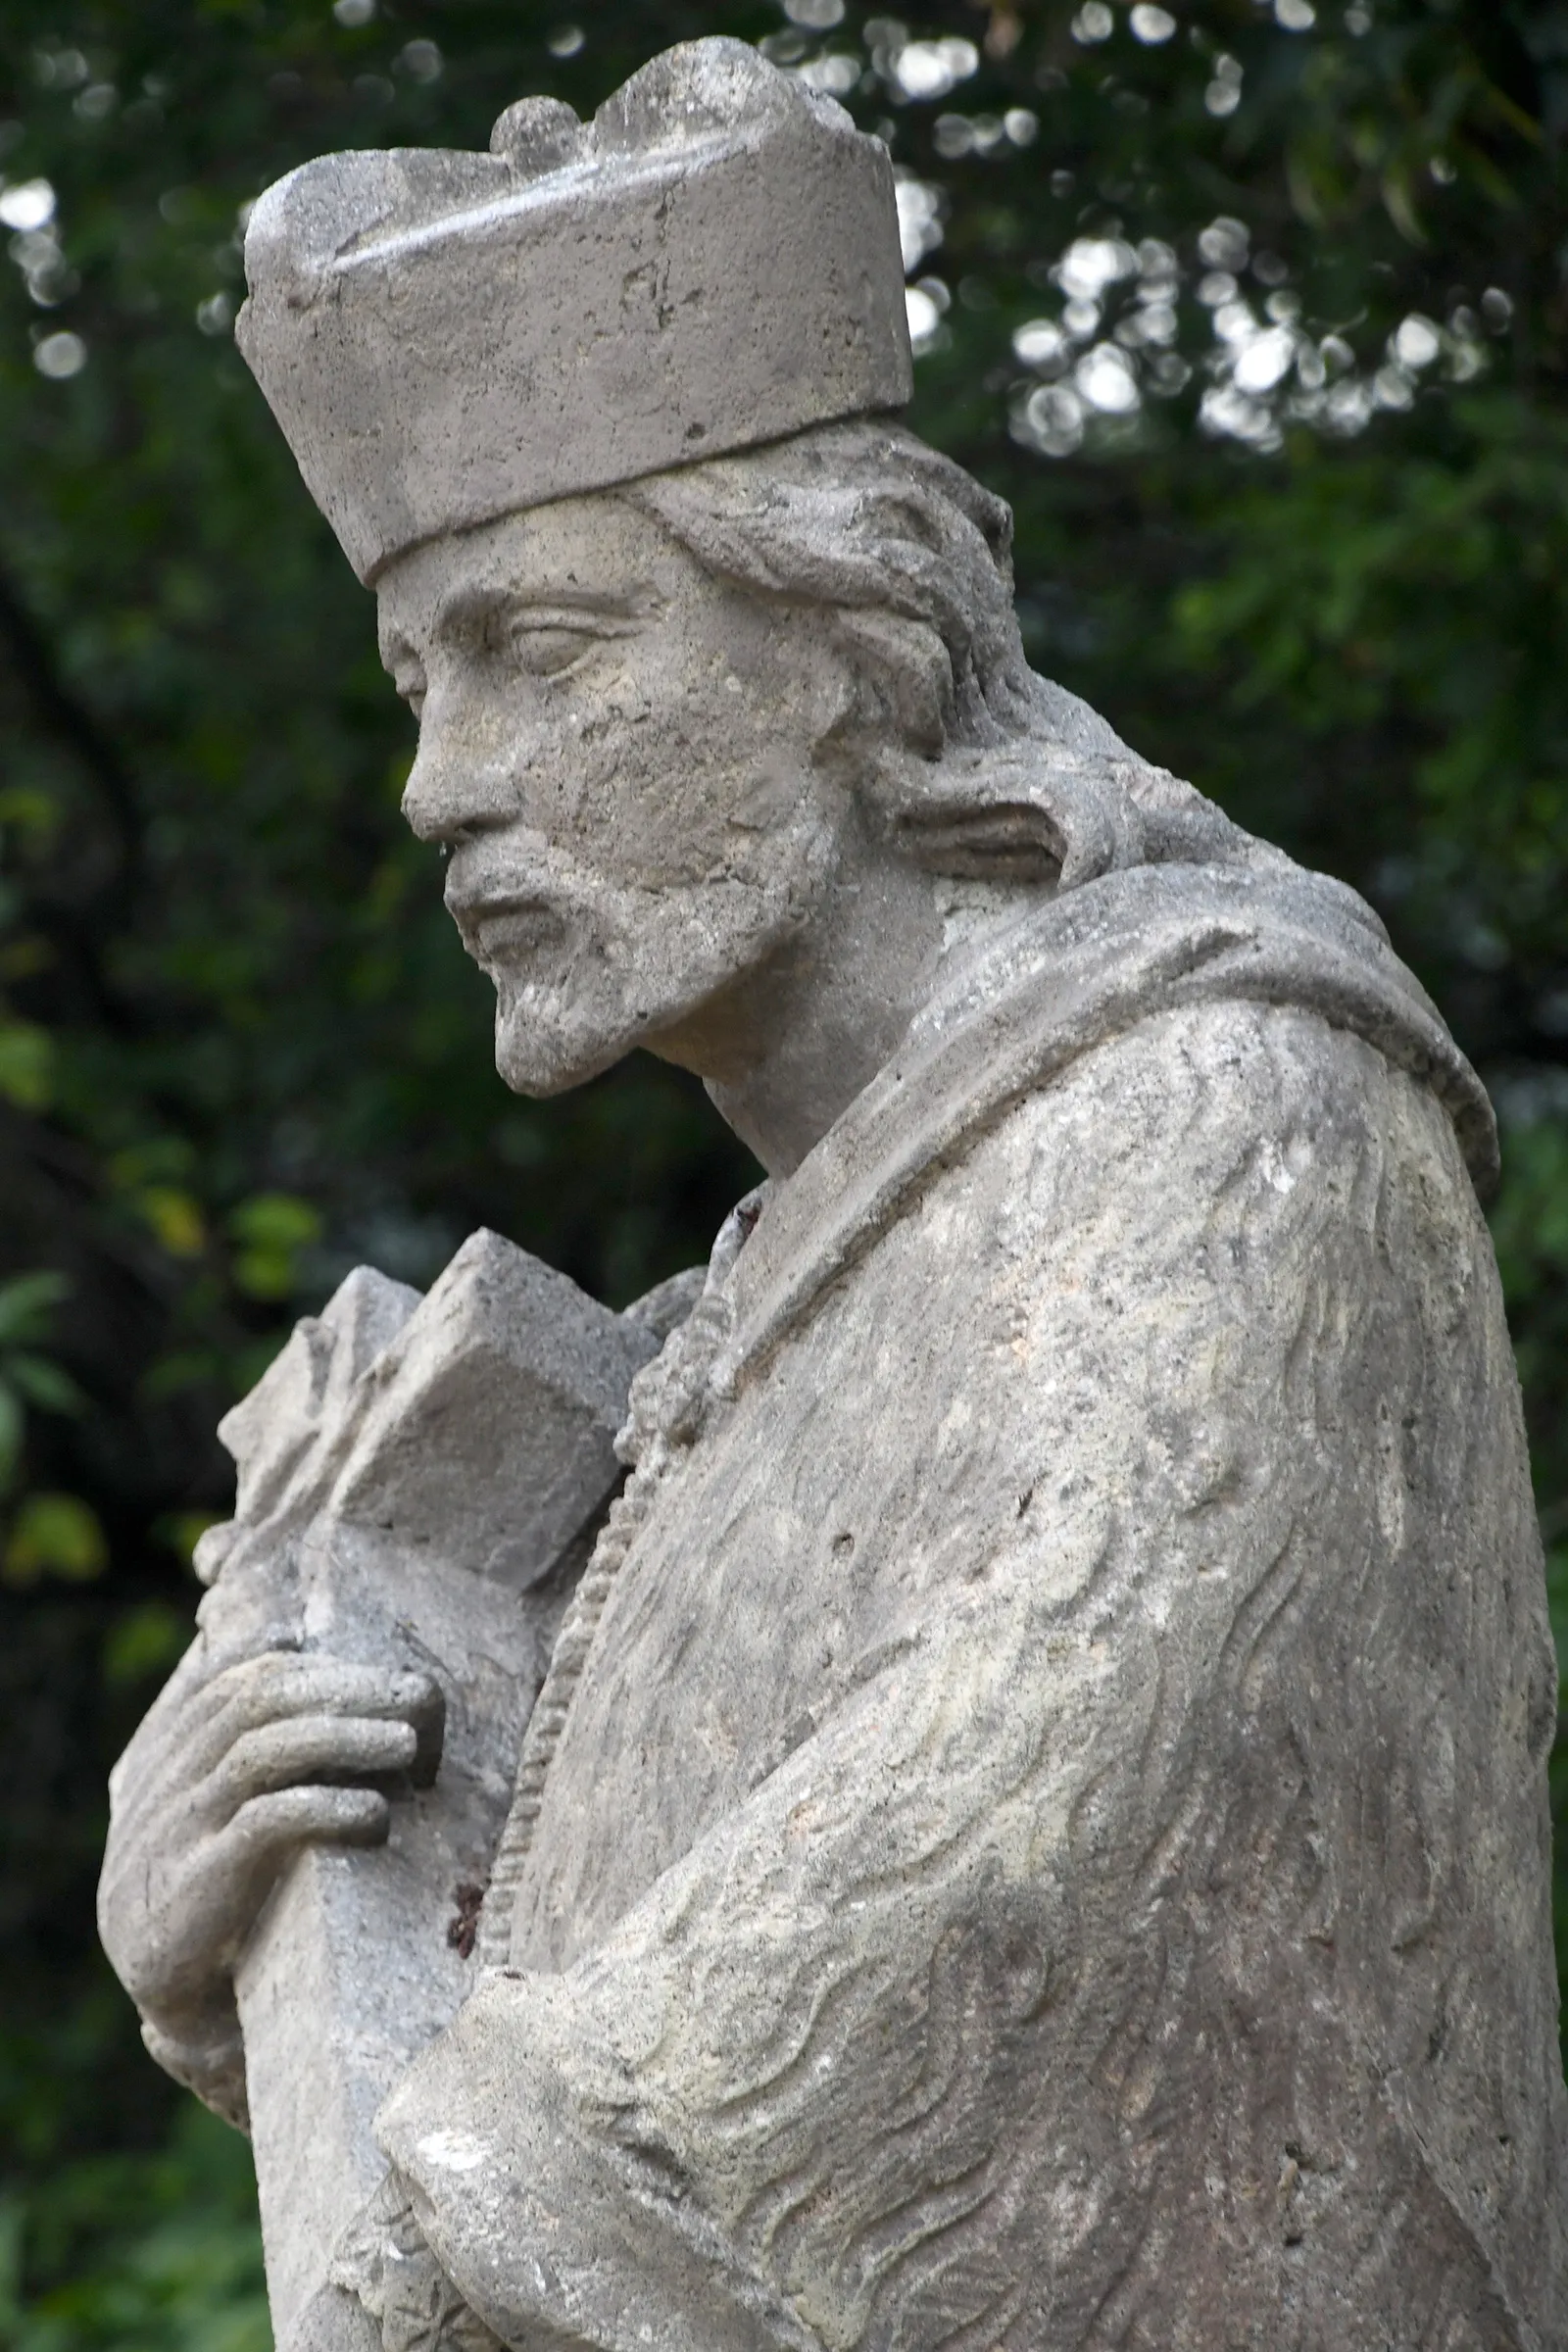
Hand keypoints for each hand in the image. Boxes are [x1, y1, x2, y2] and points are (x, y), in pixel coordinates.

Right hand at [98, 1643, 443, 2045]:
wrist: (167, 1987)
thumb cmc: (214, 1879)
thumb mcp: (216, 1798)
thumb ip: (247, 1732)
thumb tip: (300, 1643)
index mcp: (169, 1745)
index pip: (240, 1674)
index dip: (319, 1666)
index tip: (384, 1679)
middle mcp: (167, 1776)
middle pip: (260, 1699)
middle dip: (348, 1689)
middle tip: (418, 1701)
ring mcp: (179, 1827)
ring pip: (263, 1751)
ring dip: (347, 1737)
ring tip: (409, 1745)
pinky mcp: (199, 1885)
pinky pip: (264, 1824)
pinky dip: (326, 1807)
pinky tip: (375, 1814)